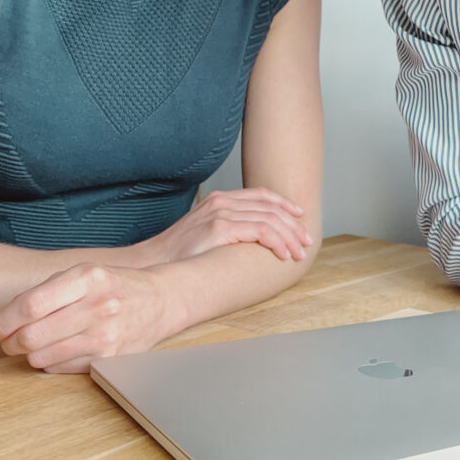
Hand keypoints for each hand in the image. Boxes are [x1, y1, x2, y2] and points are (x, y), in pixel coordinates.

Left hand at [0, 263, 172, 373]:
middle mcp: (99, 306)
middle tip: (9, 341)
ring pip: (42, 357)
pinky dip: (51, 363)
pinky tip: (59, 350)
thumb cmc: (114, 285)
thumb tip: (3, 321)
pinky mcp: (110, 358)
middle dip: (11, 342)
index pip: (31, 305)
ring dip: (29, 355)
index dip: (2, 322)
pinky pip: (61, 369)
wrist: (162, 300)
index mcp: (88, 277)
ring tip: (34, 345)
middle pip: (32, 336)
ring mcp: (106, 335)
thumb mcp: (84, 274)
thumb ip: (46, 292)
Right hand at [138, 187, 312, 265]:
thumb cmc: (179, 256)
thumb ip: (226, 229)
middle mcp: (222, 202)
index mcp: (219, 200)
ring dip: (289, 237)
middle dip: (293, 224)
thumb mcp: (204, 234)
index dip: (284, 205)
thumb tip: (251, 240)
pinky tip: (282, 255)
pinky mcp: (219, 229)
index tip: (299, 218)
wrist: (152, 263)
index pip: (261, 195)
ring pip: (269, 220)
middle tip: (306, 241)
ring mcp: (220, 214)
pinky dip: (276, 242)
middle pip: (269, 207)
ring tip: (298, 252)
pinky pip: (260, 232)